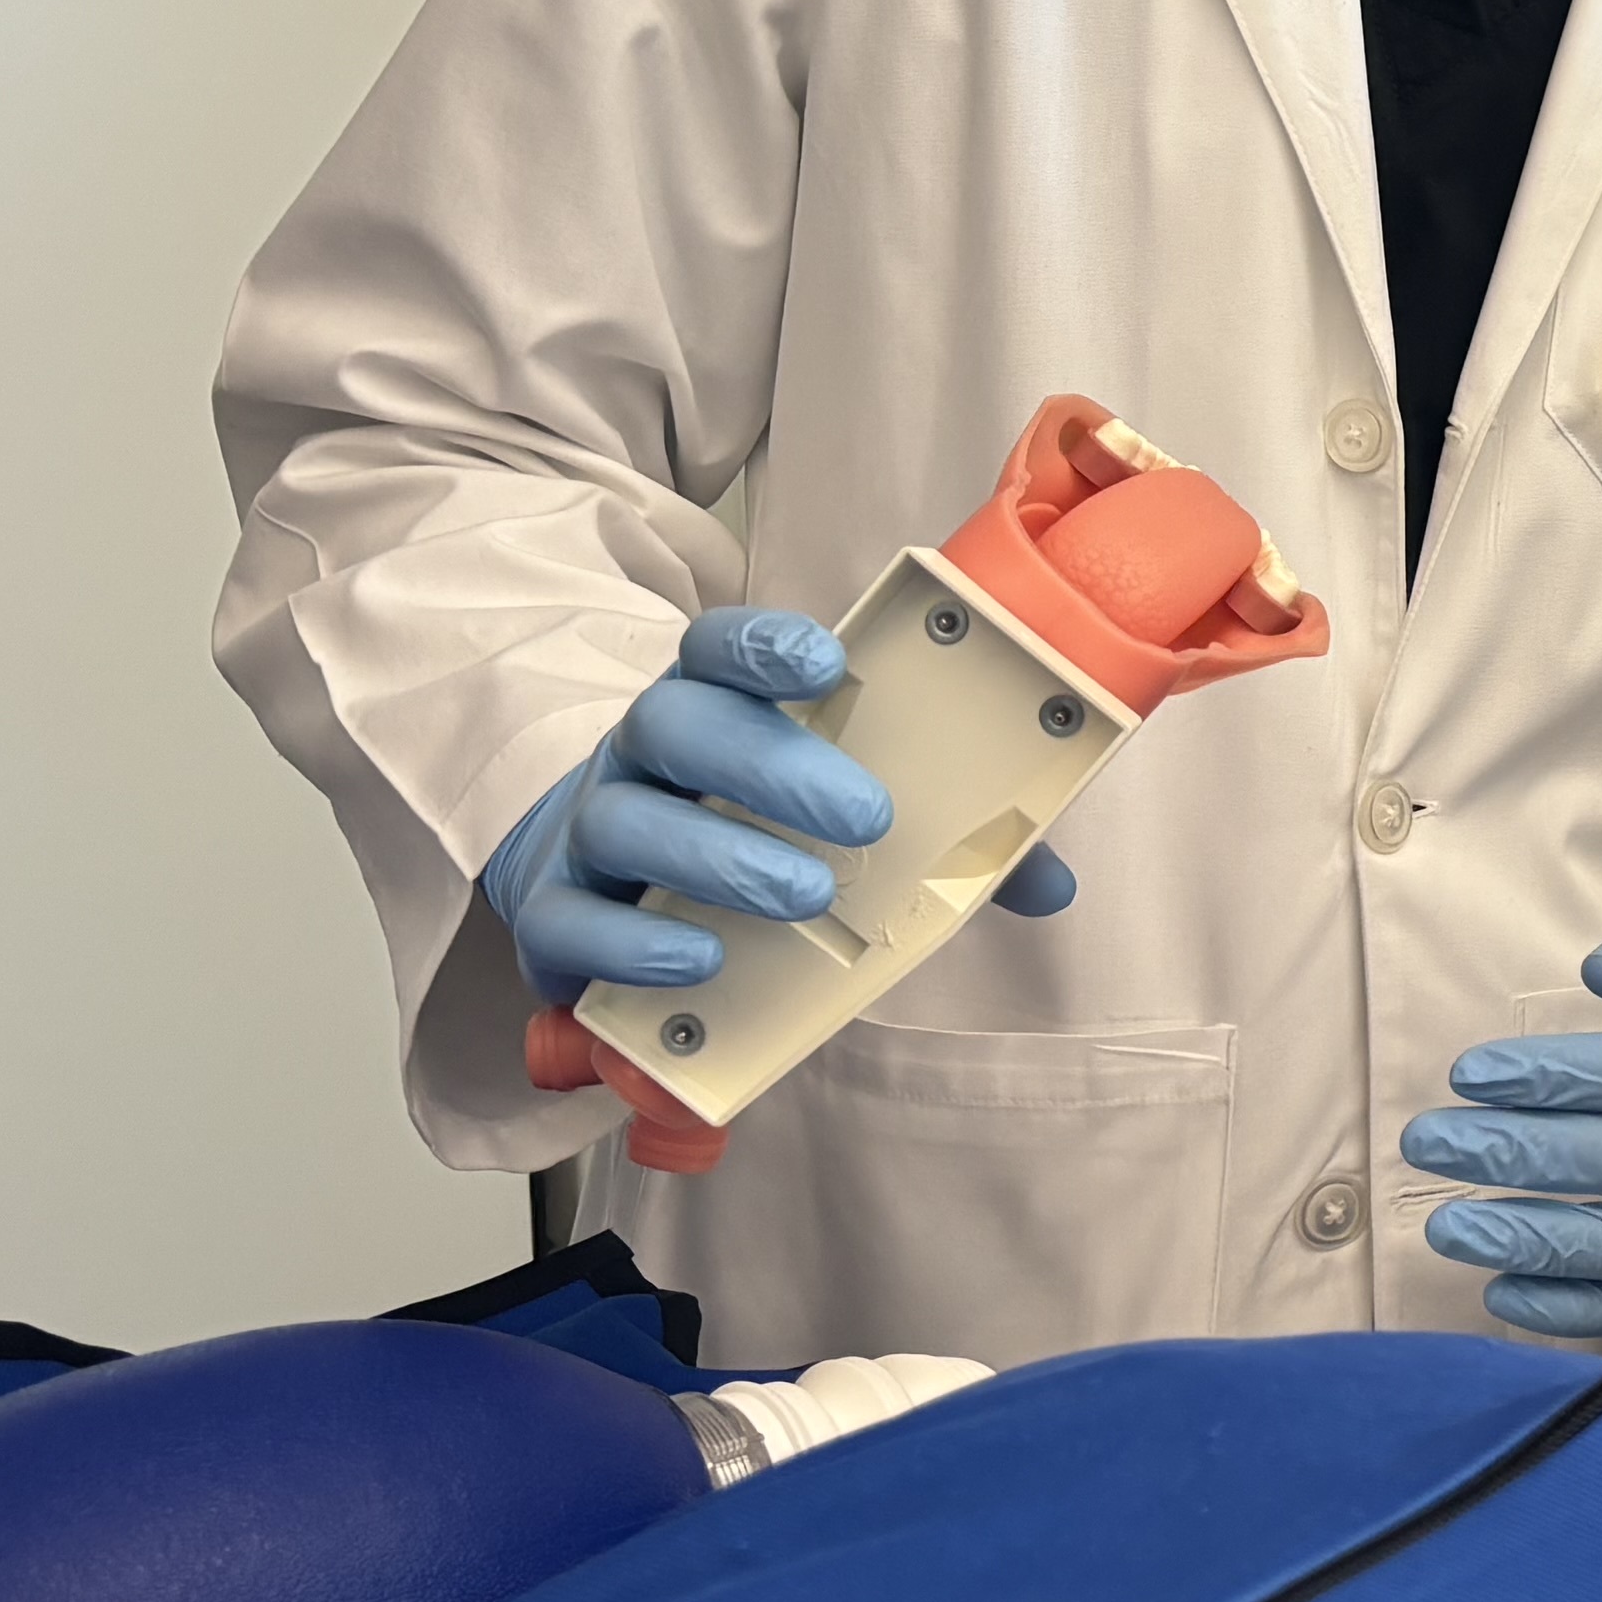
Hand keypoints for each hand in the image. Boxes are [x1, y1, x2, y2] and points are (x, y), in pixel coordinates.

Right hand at [477, 609, 1078, 1001]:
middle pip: (676, 723)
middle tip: (866, 817)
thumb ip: (942, 841)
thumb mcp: (835, 819)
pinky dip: (633, 942)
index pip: (715, 646)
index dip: (761, 644)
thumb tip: (1047, 883)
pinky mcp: (553, 912)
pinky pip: (571, 920)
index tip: (825, 660)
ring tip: (806, 897)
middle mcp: (640, 755)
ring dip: (720, 857)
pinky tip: (700, 958)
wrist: (601, 885)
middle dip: (771, 765)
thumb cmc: (744, 836)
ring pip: (625, 819)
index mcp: (712, 707)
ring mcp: (587, 829)